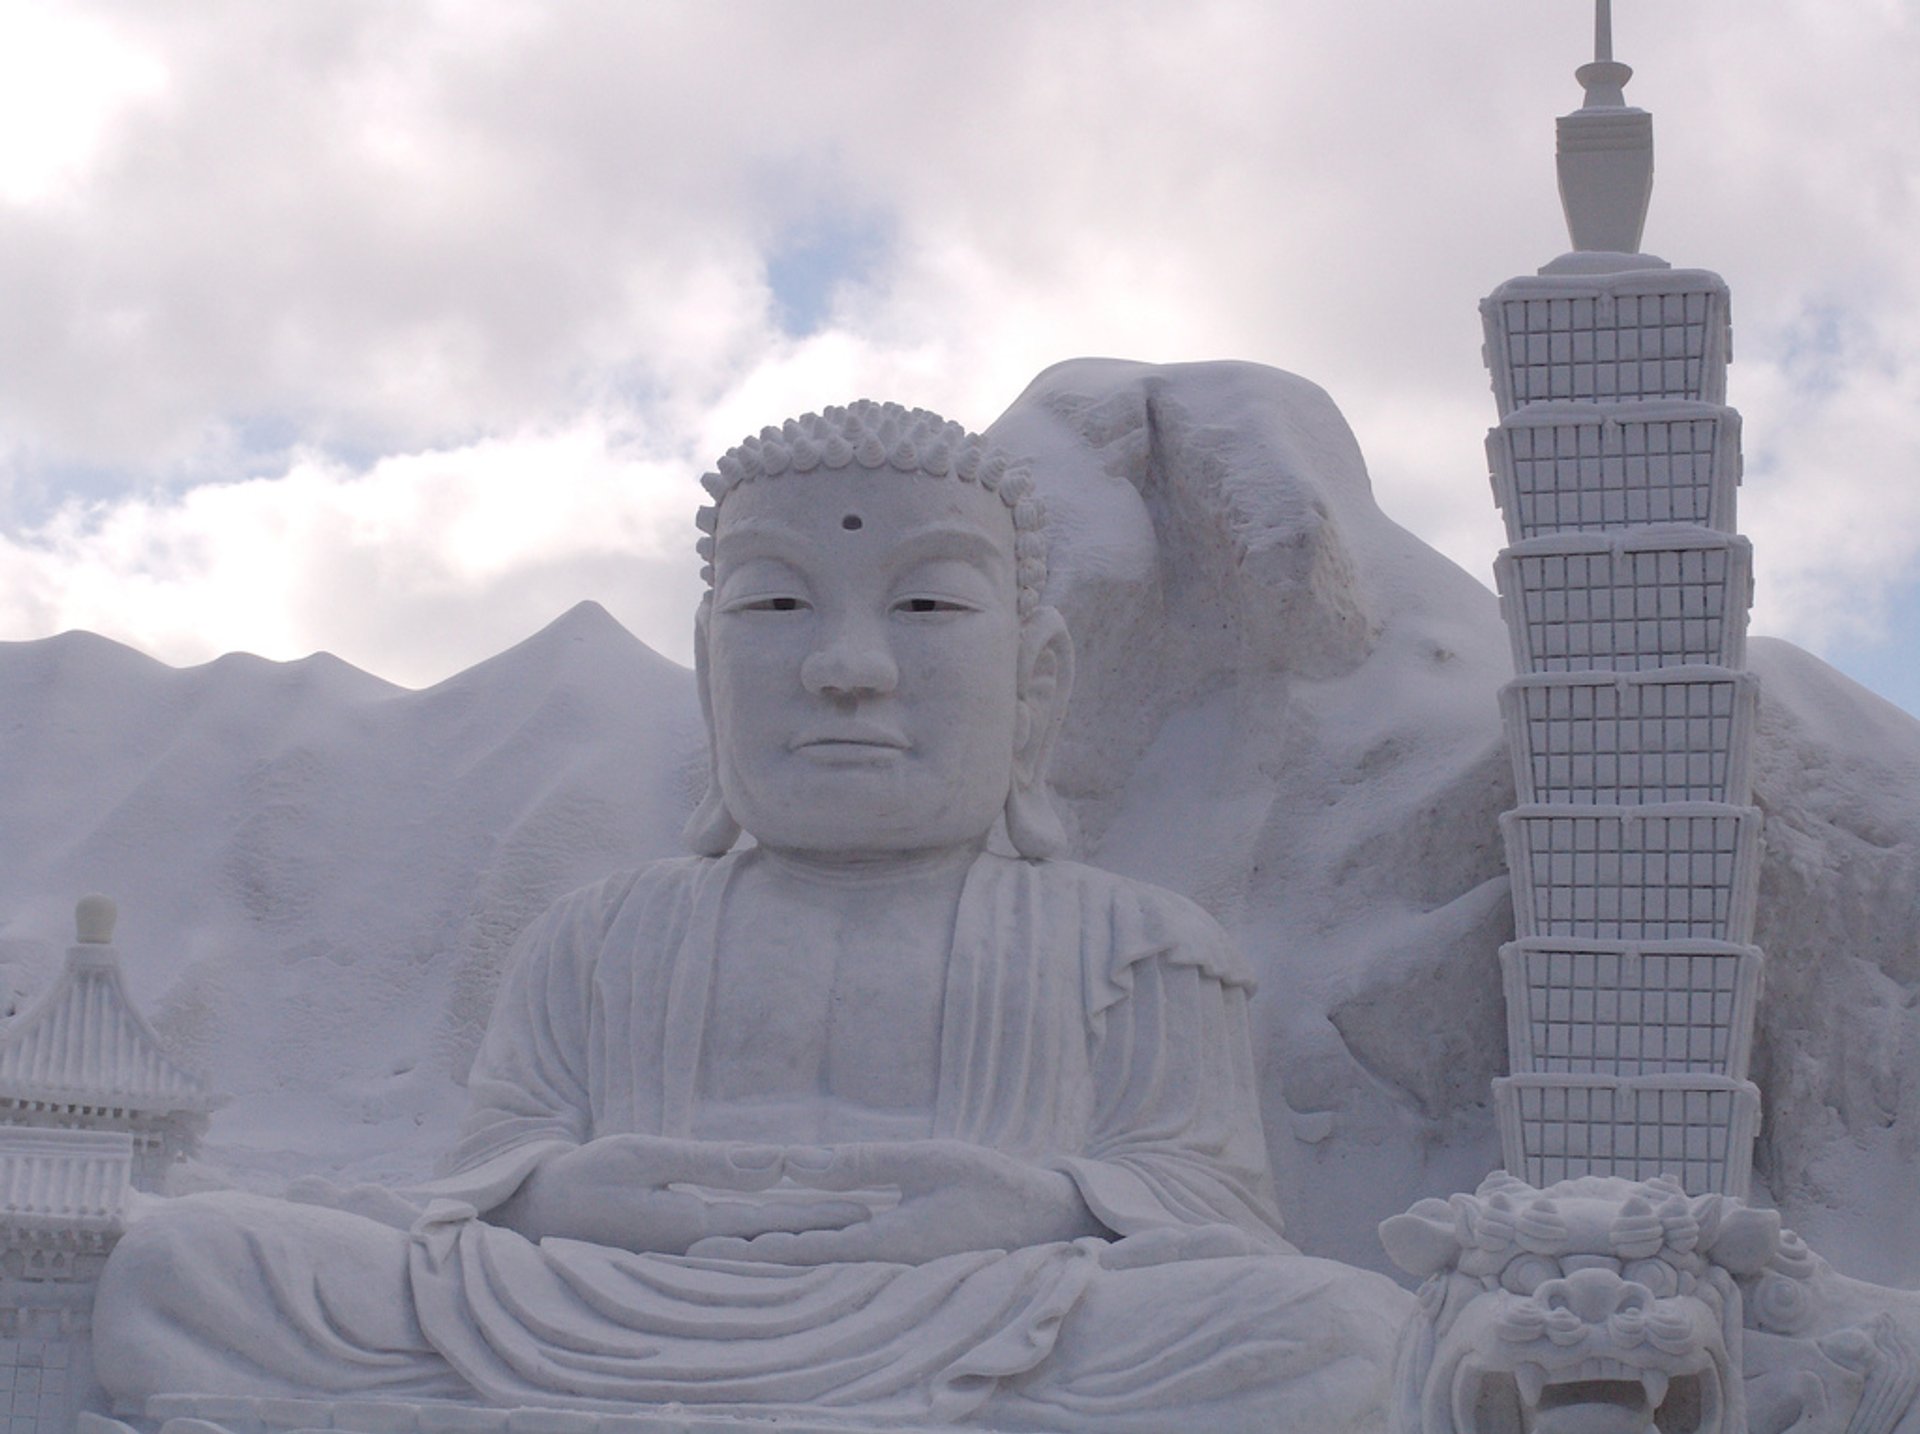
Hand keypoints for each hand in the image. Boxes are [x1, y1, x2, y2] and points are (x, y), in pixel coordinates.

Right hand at [490, 1134, 865, 1254]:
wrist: (533, 1216)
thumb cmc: (584, 1179)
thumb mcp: (643, 1156)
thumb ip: (710, 1161)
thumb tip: (776, 1163)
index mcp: (693, 1228)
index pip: (773, 1222)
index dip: (822, 1213)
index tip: (867, 1208)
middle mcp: (695, 1251)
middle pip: (773, 1240)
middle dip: (824, 1230)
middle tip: (876, 1220)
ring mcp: (683, 1257)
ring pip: (756, 1248)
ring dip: (800, 1238)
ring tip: (845, 1229)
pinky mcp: (673, 1253)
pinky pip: (731, 1250)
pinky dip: (766, 1241)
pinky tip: (786, 1237)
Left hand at [688, 1139, 1107, 1264]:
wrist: (1044, 1222)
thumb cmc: (992, 1184)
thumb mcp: (929, 1160)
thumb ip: (861, 1163)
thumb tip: (793, 1162)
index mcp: (887, 1245)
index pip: (802, 1252)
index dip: (748, 1251)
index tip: (699, 1250)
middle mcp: (880, 1267)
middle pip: (797, 1269)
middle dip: (741, 1264)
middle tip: (683, 1262)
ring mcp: (888, 1270)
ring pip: (813, 1270)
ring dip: (762, 1264)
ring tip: (710, 1259)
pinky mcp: (896, 1262)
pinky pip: (838, 1265)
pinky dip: (798, 1258)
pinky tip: (772, 1250)